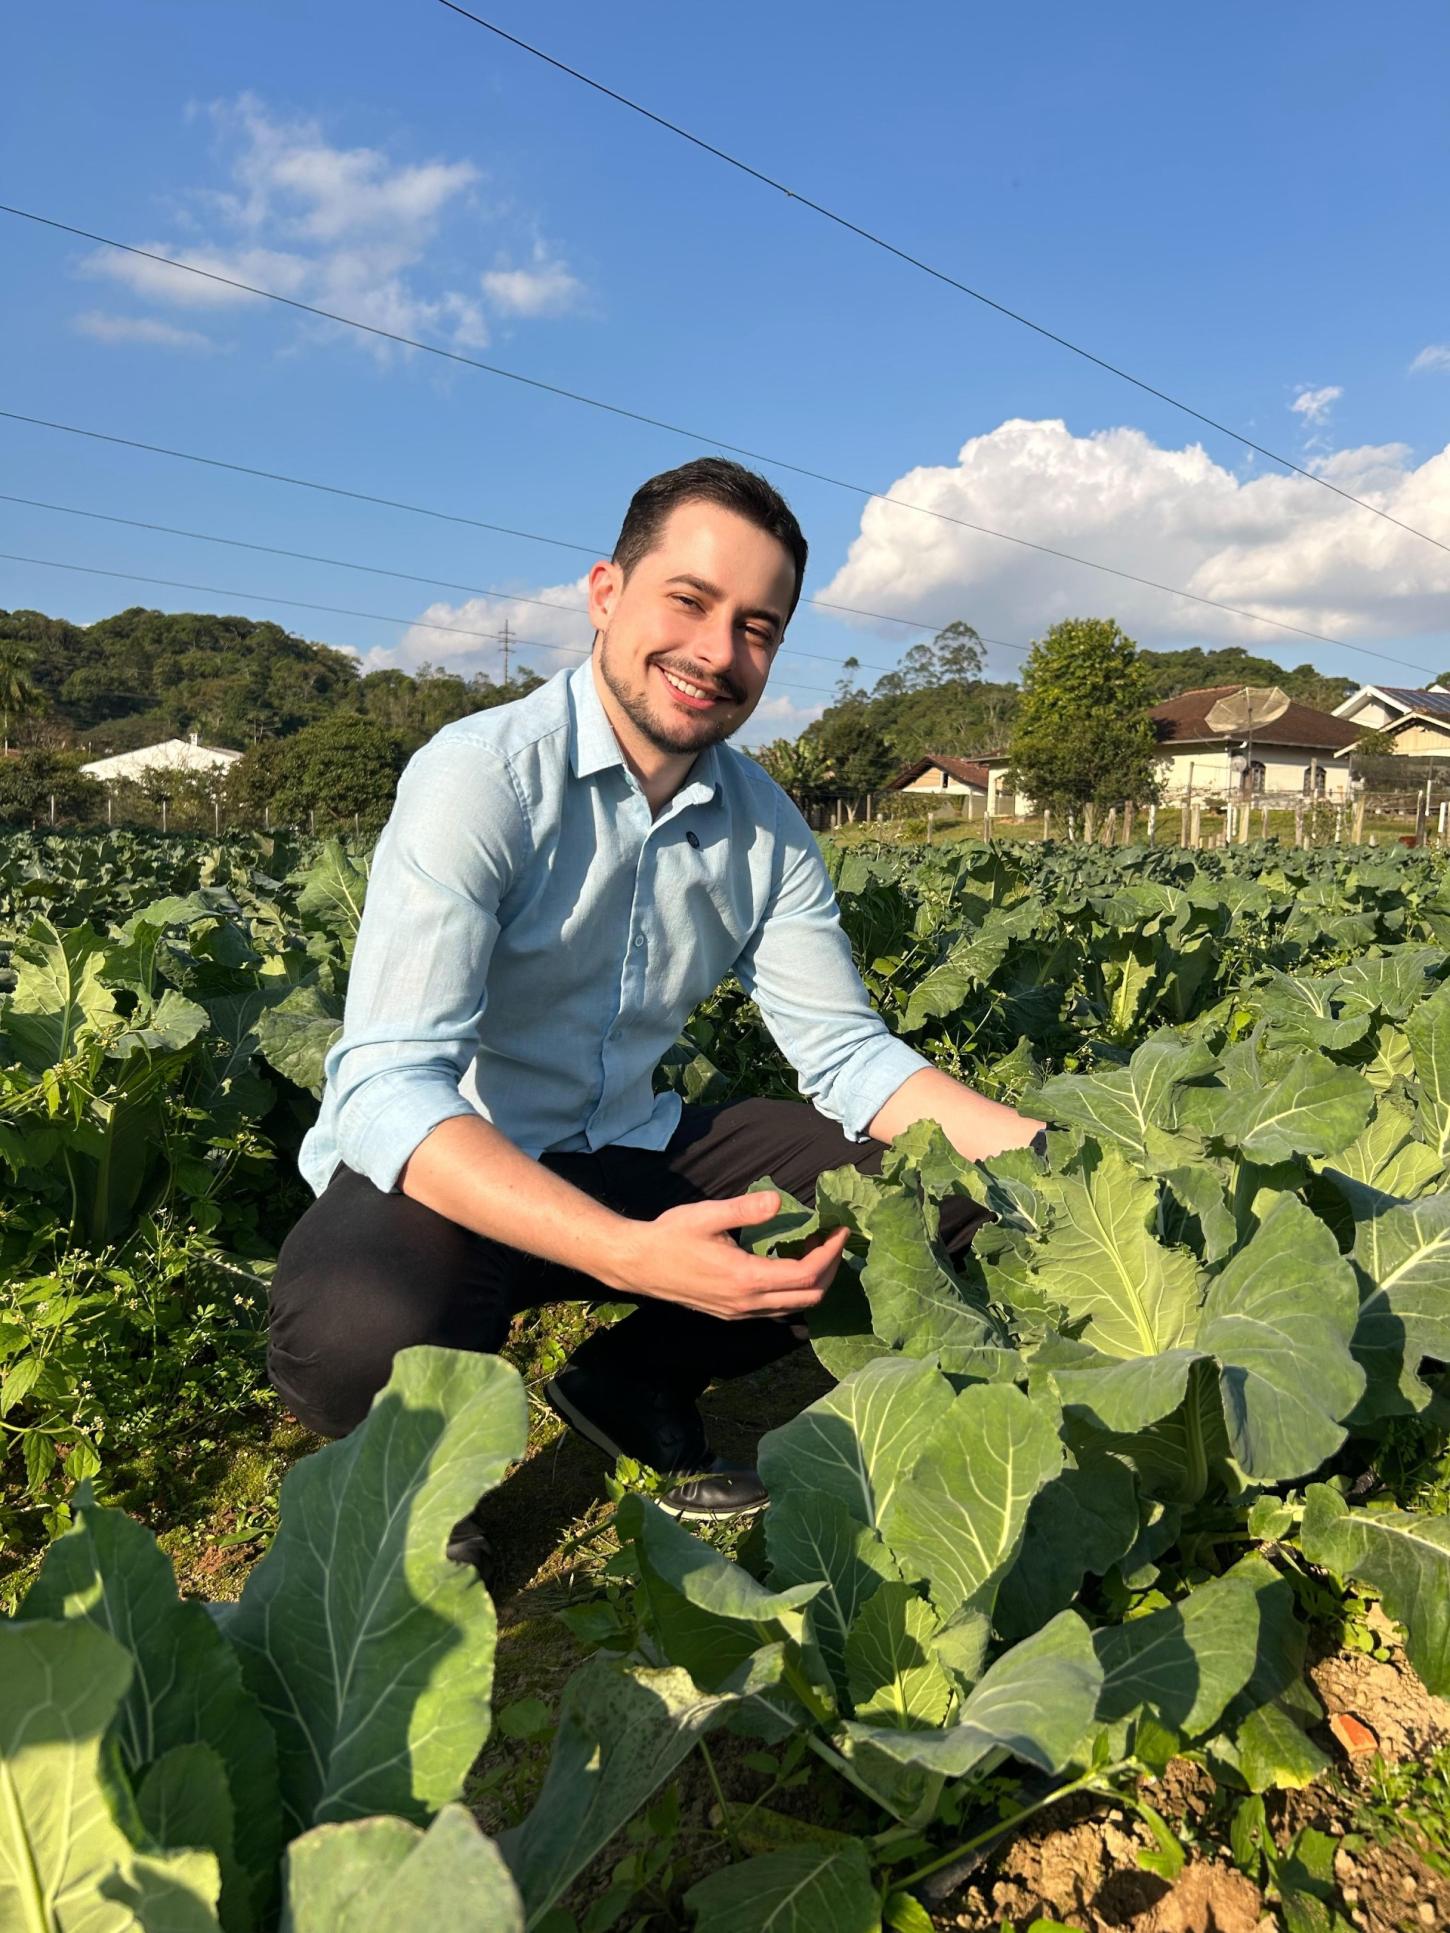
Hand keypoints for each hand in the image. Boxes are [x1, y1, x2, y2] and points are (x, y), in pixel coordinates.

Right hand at [612, 1189, 849, 1321]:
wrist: (639, 1264)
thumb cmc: (671, 1236)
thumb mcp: (708, 1215)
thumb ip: (746, 1209)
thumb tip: (779, 1200)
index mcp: (747, 1278)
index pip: (806, 1274)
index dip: (830, 1254)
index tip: (839, 1231)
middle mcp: (748, 1303)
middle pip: (809, 1297)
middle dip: (830, 1270)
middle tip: (832, 1241)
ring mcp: (740, 1313)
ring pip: (794, 1307)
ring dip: (813, 1282)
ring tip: (814, 1250)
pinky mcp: (731, 1314)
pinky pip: (776, 1311)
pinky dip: (794, 1292)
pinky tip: (787, 1267)